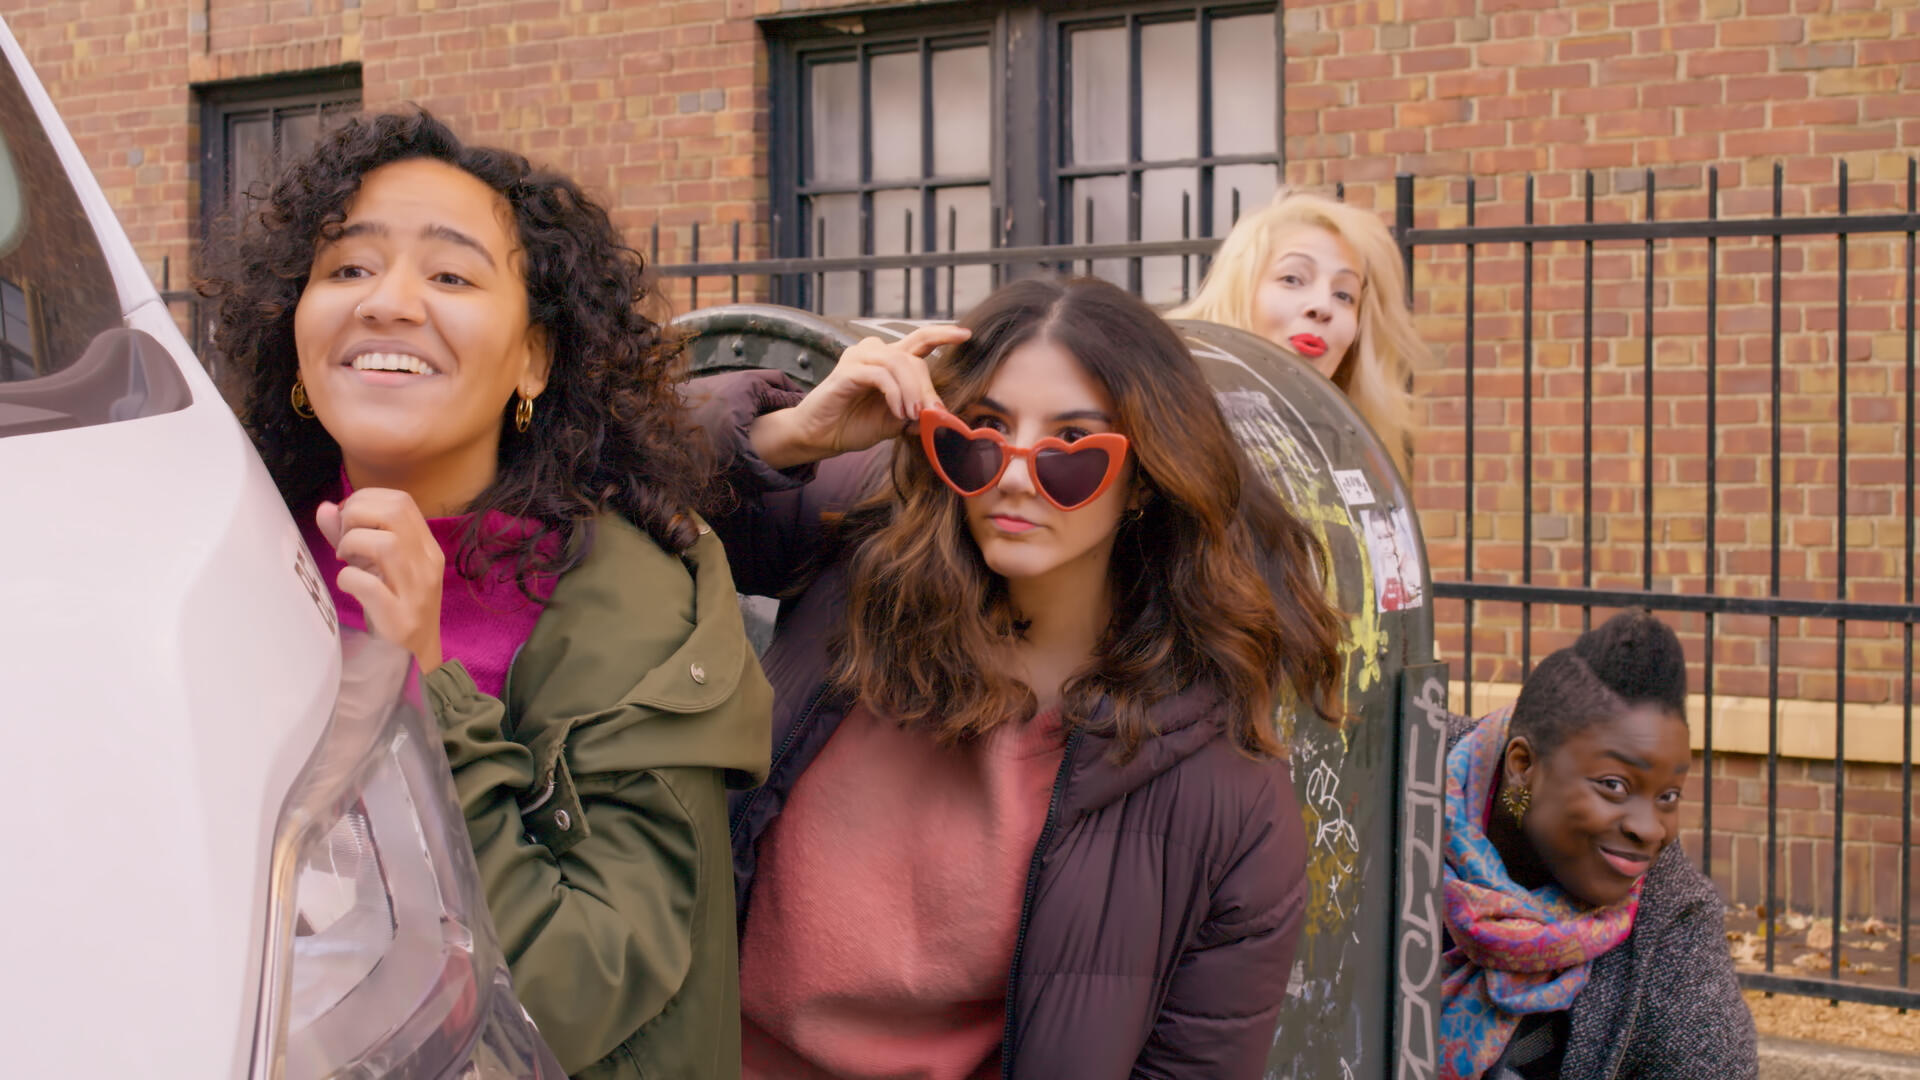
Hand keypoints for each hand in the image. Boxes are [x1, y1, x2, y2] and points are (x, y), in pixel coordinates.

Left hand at [316, 488, 444, 672]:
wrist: (414, 657)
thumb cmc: (393, 606)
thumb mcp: (377, 566)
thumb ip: (352, 536)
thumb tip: (326, 508)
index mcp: (427, 548)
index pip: (401, 501)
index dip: (365, 501)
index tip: (347, 523)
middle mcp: (427, 564)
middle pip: (394, 513)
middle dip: (356, 517)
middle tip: (344, 542)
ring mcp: (417, 591)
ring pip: (386, 544)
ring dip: (352, 545)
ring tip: (346, 561)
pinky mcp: (401, 618)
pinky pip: (369, 585)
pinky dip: (348, 579)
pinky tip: (348, 585)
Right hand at [751, 325, 971, 468]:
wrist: (821, 436)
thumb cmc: (854, 424)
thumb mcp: (895, 421)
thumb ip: (917, 413)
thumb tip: (942, 415)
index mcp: (888, 360)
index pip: (920, 339)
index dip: (942, 334)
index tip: (966, 335)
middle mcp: (874, 352)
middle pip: (914, 357)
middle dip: (926, 387)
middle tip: (931, 412)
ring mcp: (859, 358)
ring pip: (899, 363)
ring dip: (912, 391)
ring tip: (912, 415)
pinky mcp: (847, 371)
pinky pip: (880, 375)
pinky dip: (895, 394)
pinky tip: (898, 412)